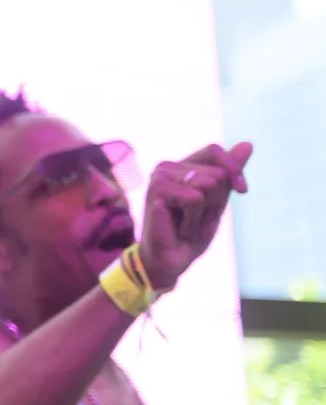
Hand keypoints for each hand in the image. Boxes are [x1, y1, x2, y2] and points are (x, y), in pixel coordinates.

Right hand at [138, 141, 251, 289]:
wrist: (171, 261)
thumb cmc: (191, 232)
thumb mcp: (219, 200)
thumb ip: (229, 173)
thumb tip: (248, 144)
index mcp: (181, 165)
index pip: (215, 150)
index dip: (233, 169)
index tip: (243, 191)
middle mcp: (167, 166)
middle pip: (216, 171)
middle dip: (216, 200)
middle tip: (195, 217)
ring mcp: (158, 177)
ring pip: (207, 183)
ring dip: (204, 211)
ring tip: (187, 222)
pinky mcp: (155, 192)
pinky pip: (194, 198)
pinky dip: (193, 219)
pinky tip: (178, 227)